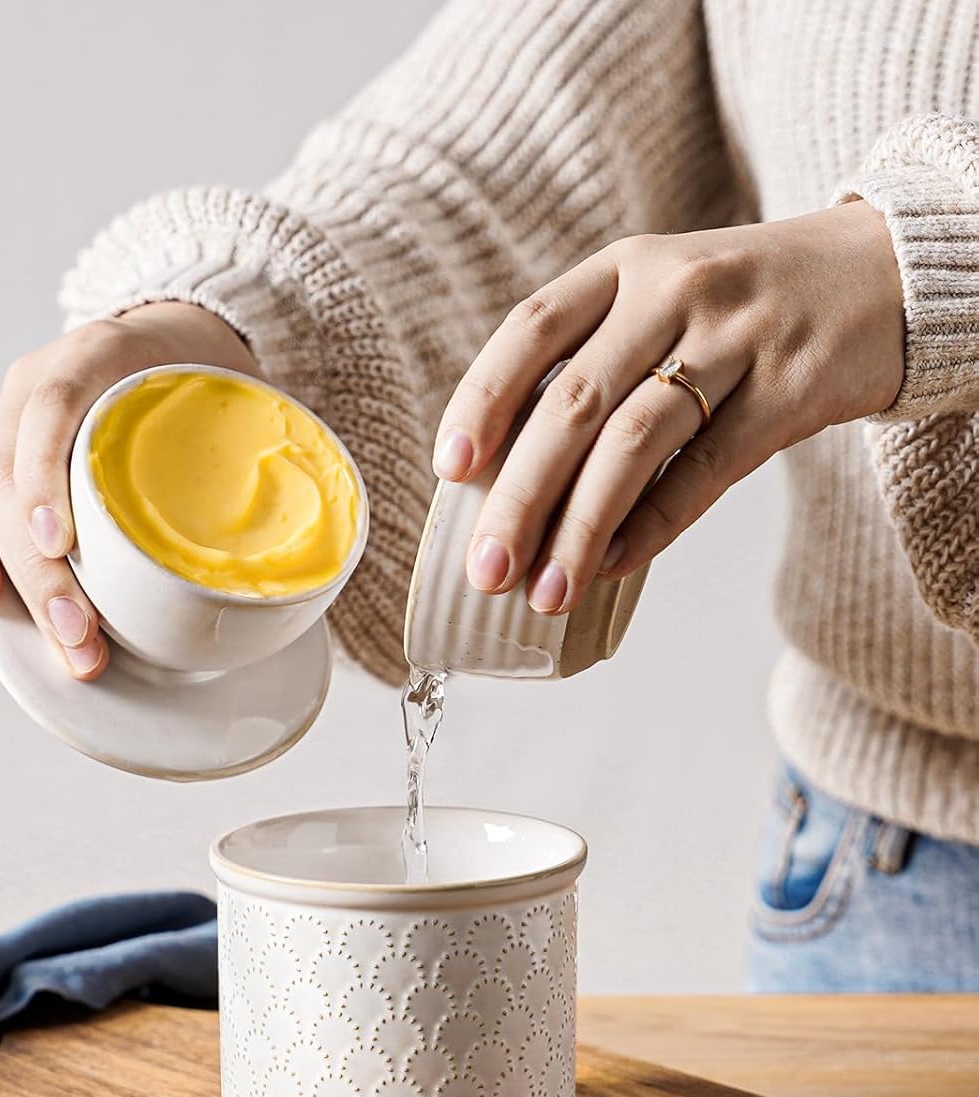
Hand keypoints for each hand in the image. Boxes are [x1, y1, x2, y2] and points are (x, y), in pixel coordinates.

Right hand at [0, 302, 258, 677]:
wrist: (168, 335)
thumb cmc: (204, 372)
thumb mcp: (240, 387)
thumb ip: (269, 441)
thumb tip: (326, 533)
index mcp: (96, 353)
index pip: (52, 405)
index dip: (45, 473)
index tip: (59, 541)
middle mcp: (34, 383)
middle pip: (9, 474)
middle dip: (41, 570)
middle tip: (82, 635)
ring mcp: (7, 422)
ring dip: (14, 581)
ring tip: (60, 642)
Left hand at [433, 201, 904, 613]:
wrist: (882, 274)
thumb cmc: (742, 307)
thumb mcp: (662, 299)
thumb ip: (593, 363)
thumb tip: (509, 476)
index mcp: (625, 268)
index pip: (532, 330)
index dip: (482, 400)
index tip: (450, 471)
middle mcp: (673, 292)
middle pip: (574, 403)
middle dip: (519, 496)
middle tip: (486, 569)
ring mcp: (735, 340)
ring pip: (634, 444)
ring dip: (580, 529)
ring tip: (544, 591)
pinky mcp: (788, 391)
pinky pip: (706, 471)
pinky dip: (654, 525)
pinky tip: (615, 566)